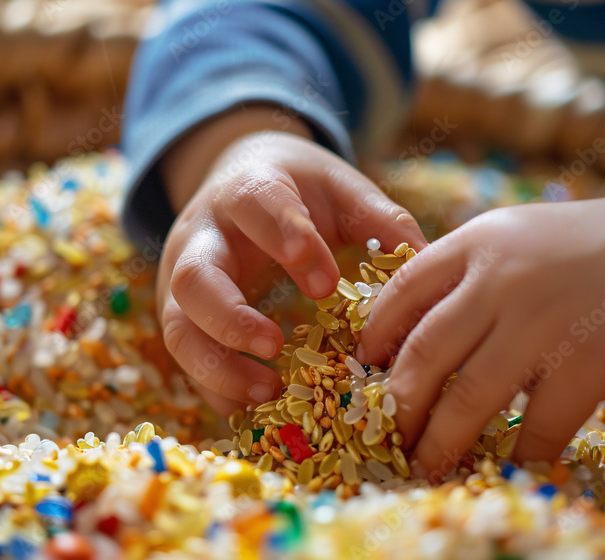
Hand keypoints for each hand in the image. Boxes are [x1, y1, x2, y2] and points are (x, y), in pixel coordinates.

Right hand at [158, 129, 426, 414]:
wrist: (237, 175)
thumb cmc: (297, 188)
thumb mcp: (339, 189)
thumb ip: (380, 219)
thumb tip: (426, 261)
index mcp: (247, 190)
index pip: (257, 208)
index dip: (286, 241)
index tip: (326, 284)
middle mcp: (202, 236)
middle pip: (193, 278)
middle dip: (230, 317)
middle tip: (276, 347)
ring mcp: (180, 279)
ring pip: (178, 328)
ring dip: (217, 366)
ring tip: (267, 393)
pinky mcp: (181, 315)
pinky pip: (185, 358)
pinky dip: (214, 387)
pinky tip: (252, 409)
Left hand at [357, 187, 604, 477]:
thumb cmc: (597, 245)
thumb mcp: (520, 235)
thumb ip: (471, 273)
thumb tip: (417, 336)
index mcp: (478, 242)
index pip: (401, 292)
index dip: (375, 337)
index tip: (366, 369)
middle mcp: (501, 279)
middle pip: (424, 356)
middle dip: (399, 405)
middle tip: (391, 433)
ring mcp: (543, 323)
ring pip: (468, 399)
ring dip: (440, 441)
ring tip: (426, 463)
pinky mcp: (588, 364)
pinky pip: (536, 428)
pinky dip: (518, 455)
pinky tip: (506, 466)